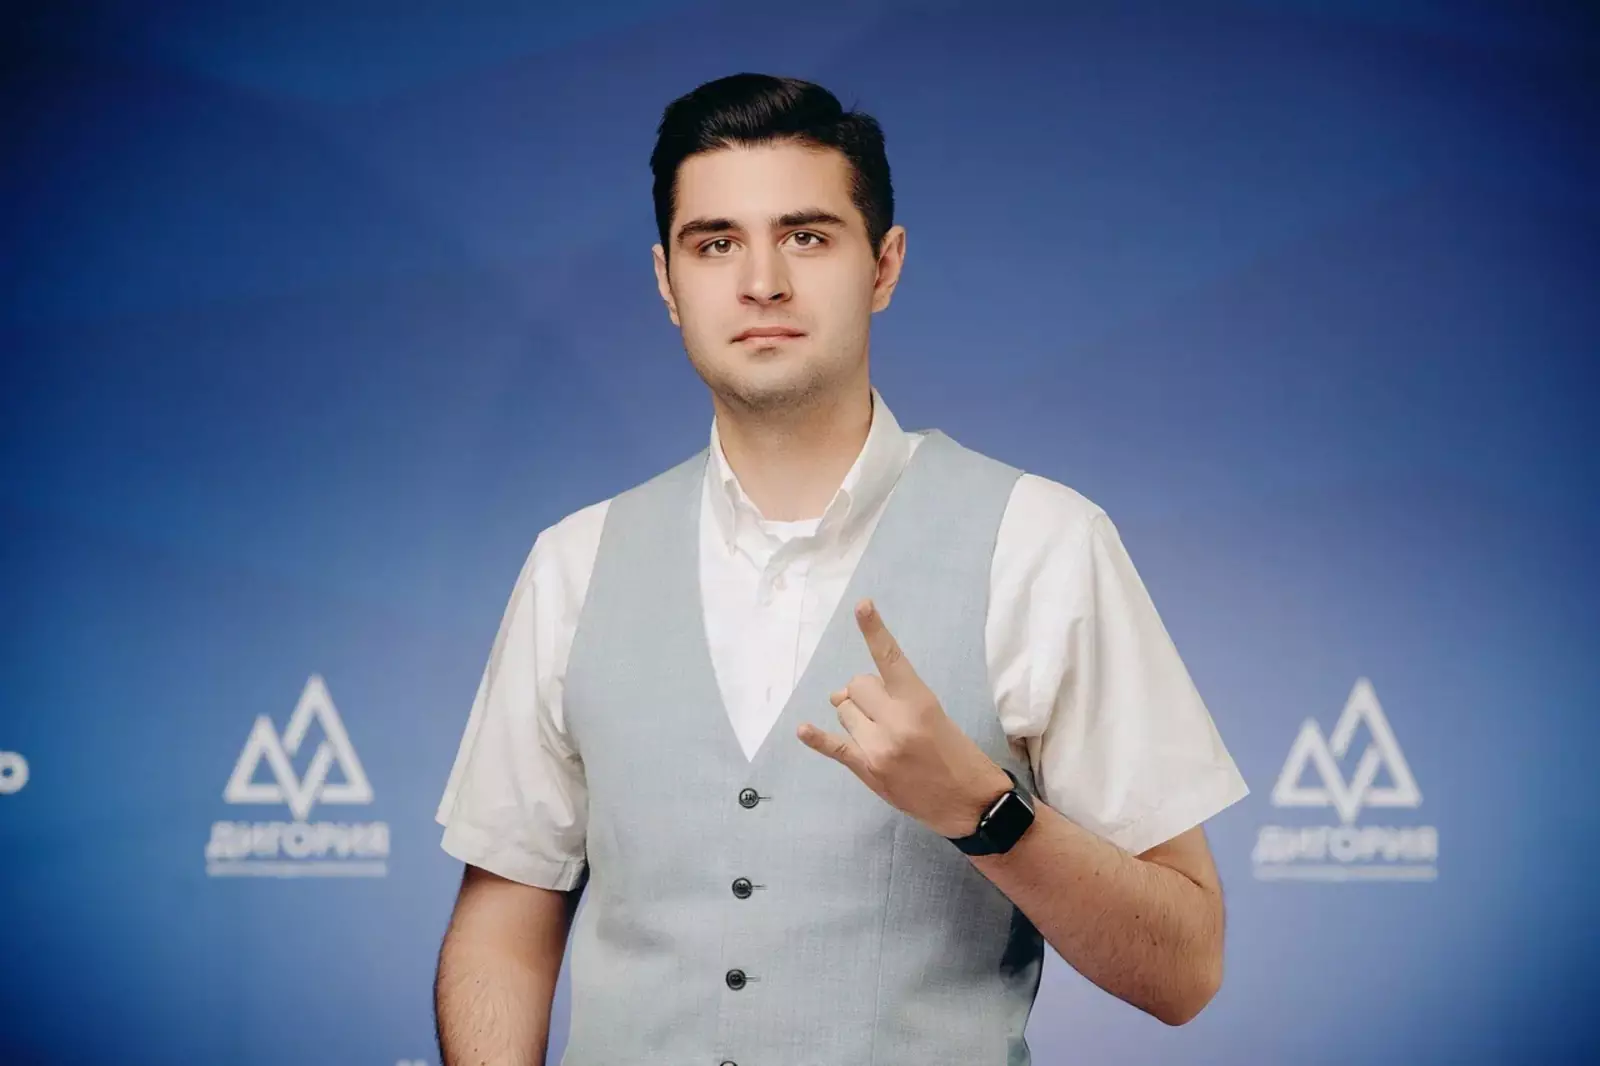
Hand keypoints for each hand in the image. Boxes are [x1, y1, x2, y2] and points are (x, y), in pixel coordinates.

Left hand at [797, 598, 1013, 838]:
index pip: (890, 658)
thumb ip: (896, 700)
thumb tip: (846, 695)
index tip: (862, 605)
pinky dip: (817, 738)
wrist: (972, 805)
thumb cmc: (961, 757)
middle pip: (857, 686)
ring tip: (878, 732)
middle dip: (866, 692)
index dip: (875, 629)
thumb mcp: (938, 716)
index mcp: (919, 702)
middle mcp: (895, 721)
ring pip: (844, 711)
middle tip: (885, 710)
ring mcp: (878, 748)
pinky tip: (803, 730)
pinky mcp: (867, 771)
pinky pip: (834, 747)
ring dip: (855, 715)